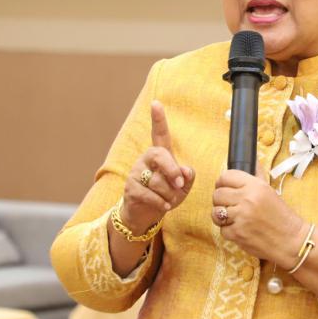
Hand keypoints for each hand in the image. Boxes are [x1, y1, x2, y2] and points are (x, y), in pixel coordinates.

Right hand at [121, 101, 194, 233]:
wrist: (144, 215)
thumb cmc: (166, 196)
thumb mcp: (182, 187)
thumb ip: (187, 177)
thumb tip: (185, 170)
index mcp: (160, 155)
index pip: (159, 134)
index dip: (158, 119)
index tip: (156, 103)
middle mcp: (146, 159)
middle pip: (159, 154)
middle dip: (172, 169)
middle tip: (179, 184)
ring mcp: (136, 173)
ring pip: (157, 180)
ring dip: (169, 195)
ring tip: (169, 200)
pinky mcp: (130, 188)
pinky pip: (149, 194)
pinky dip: (161, 202)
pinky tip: (164, 206)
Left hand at [211, 169, 306, 267]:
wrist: (291, 241)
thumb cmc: (281, 216)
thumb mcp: (270, 191)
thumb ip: (257, 176)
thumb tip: (253, 161)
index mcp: (255, 186)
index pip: (226, 176)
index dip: (222, 182)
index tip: (224, 187)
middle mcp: (247, 199)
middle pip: (217, 194)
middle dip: (220, 200)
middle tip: (229, 204)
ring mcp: (241, 217)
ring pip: (215, 212)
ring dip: (221, 215)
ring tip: (232, 217)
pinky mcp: (237, 234)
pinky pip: (222, 229)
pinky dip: (229, 230)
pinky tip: (240, 229)